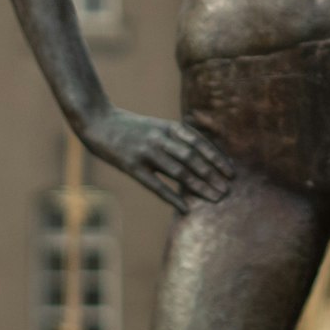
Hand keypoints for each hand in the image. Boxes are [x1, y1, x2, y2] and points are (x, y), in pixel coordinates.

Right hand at [83, 107, 234, 213]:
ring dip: (199, 186)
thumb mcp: (157, 125)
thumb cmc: (130, 127)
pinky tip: (185, 208)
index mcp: (168, 126)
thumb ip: (177, 138)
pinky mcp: (131, 166)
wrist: (98, 121)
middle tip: (228, 190)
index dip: (217, 159)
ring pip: (178, 172)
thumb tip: (202, 156)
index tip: (231, 173)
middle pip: (192, 159)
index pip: (199, 144)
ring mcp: (146, 152)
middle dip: (213, 175)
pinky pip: (156, 185)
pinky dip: (172, 197)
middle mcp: (160, 138)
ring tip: (215, 198)